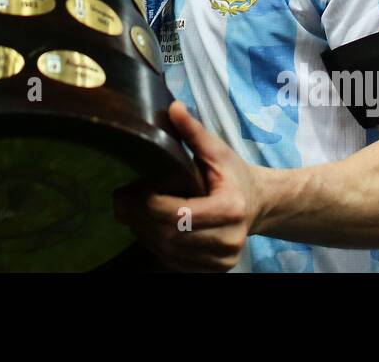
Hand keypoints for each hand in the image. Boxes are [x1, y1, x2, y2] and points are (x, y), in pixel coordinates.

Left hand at [113, 100, 258, 271]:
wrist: (258, 204)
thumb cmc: (233, 175)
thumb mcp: (217, 150)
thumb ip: (194, 132)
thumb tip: (172, 107)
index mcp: (231, 208)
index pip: (179, 214)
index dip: (148, 206)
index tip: (127, 192)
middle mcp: (229, 240)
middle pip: (170, 237)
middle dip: (139, 219)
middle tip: (120, 202)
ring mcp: (223, 260)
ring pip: (169, 253)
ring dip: (143, 233)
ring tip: (130, 213)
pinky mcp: (214, 271)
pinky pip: (175, 264)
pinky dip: (155, 246)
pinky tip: (146, 227)